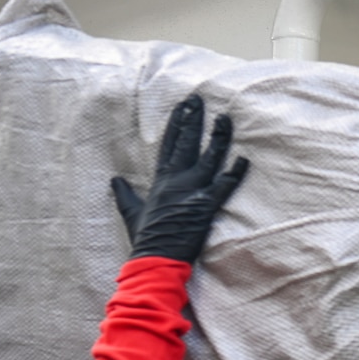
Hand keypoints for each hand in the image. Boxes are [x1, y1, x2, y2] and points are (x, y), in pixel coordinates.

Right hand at [111, 94, 248, 262]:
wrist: (155, 260)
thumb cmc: (146, 239)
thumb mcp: (131, 212)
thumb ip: (125, 194)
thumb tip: (115, 180)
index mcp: (160, 181)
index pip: (169, 145)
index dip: (177, 124)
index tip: (183, 106)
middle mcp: (176, 181)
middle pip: (186, 143)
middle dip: (193, 119)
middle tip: (199, 99)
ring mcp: (192, 192)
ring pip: (208, 158)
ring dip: (218, 137)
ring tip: (225, 118)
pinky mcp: (206, 206)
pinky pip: (224, 186)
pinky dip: (234, 173)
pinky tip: (243, 158)